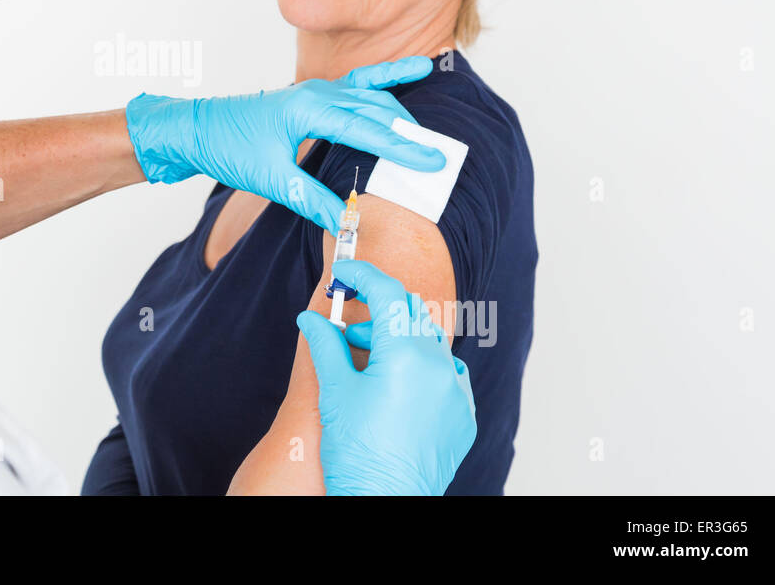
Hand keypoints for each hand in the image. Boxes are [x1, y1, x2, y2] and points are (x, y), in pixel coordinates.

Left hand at [124, 57, 446, 233]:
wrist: (196, 128)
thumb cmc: (228, 147)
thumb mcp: (271, 179)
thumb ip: (313, 199)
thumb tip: (347, 222)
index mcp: (308, 109)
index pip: (367, 128)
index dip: (403, 147)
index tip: (432, 161)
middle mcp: (317, 93)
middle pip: (377, 110)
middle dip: (408, 134)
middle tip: (438, 158)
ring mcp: (316, 90)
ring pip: (372, 97)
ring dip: (401, 115)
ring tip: (428, 135)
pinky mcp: (314, 95)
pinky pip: (360, 84)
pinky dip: (389, 79)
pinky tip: (416, 70)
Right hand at [296, 260, 476, 495]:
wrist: (383, 503)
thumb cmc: (357, 451)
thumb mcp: (334, 391)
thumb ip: (325, 343)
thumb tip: (310, 317)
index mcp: (407, 355)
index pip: (387, 293)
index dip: (362, 274)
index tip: (344, 272)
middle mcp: (440, 367)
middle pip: (411, 313)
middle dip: (379, 311)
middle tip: (349, 327)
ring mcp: (456, 392)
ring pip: (430, 343)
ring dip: (399, 340)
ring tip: (368, 362)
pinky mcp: (463, 414)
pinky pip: (445, 375)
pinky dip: (420, 368)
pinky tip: (395, 388)